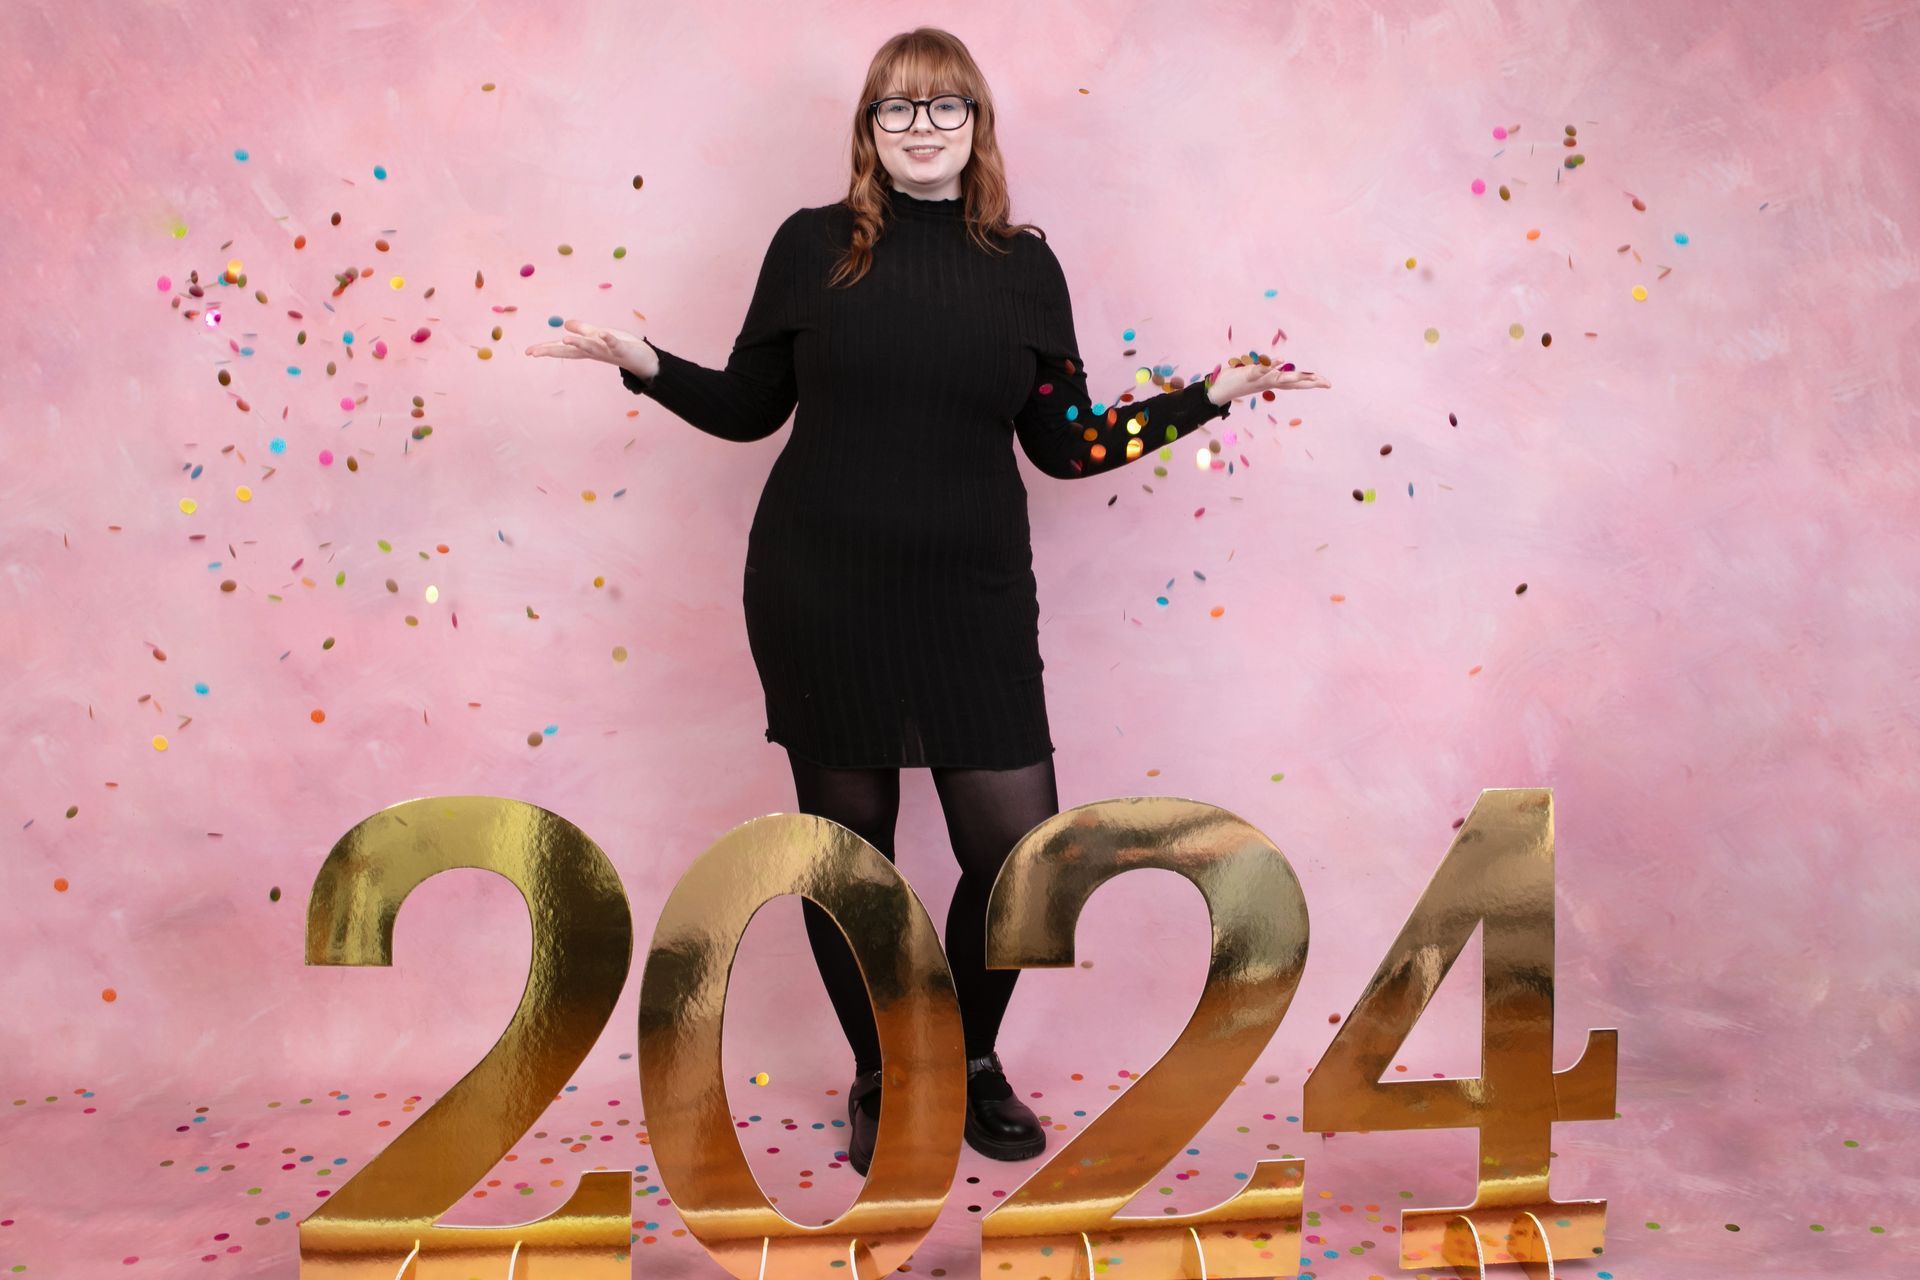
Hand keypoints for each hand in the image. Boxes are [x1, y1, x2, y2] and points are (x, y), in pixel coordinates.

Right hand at [525, 319, 656, 378]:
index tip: (528, 352)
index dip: (545, 349)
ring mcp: (606, 351)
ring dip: (578, 343)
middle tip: (535, 353)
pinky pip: (613, 344)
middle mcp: (593, 351)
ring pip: (590, 347)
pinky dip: (608, 339)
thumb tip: (565, 325)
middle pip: (570, 350)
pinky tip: (601, 333)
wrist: (644, 359)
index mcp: (586, 348)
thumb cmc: (620, 346)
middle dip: (552, 350)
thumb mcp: (598, 335)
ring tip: (564, 338)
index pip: (562, 348)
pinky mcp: (621, 349)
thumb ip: (582, 330)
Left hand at [1205, 358, 1330, 405]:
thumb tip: (1282, 362)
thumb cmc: (1237, 381)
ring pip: (1280, 379)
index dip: (1311, 383)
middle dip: (1310, 382)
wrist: (1218, 391)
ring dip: (1295, 377)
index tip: (1327, 383)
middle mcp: (1269, 383)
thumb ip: (1269, 369)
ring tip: (1310, 377)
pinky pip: (1262, 370)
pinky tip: (1282, 360)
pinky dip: (1271, 366)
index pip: (1296, 384)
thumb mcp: (1257, 374)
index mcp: (1272, 383)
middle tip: (1326, 383)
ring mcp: (1260, 380)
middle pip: (1293, 383)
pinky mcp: (1249, 375)